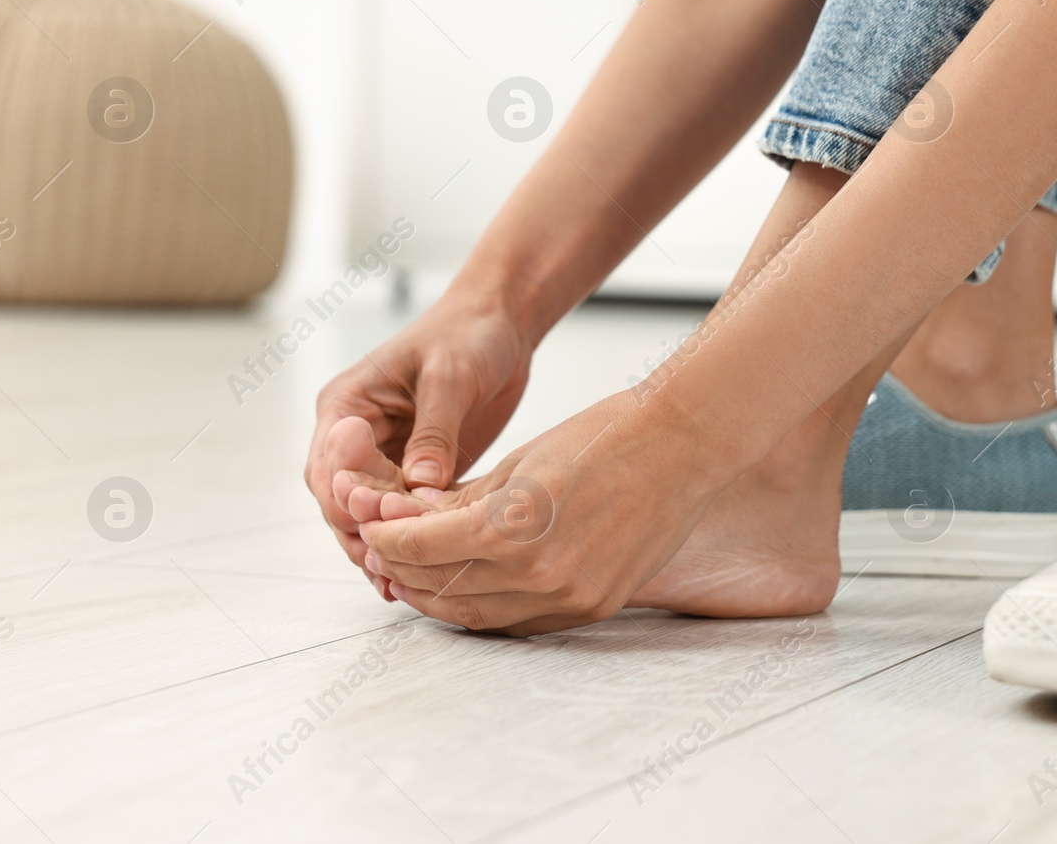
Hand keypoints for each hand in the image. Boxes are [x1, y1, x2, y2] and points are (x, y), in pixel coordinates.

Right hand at [304, 293, 531, 570]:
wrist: (500, 327)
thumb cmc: (468, 334)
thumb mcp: (450, 375)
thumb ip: (434, 429)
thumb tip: (421, 483)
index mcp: (347, 404)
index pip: (329, 464)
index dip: (347, 496)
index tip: (373, 516)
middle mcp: (356, 436)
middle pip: (339, 500)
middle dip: (360, 532)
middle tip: (387, 565)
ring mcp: (384, 458)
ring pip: (366, 516)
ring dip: (379, 546)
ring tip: (399, 582)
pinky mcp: (415, 475)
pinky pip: (400, 516)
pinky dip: (406, 542)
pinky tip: (417, 575)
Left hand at [353, 390, 733, 635]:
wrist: (684, 447)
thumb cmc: (604, 435)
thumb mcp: (520, 461)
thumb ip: (462, 500)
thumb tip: (407, 520)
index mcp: (512, 527)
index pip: (423, 548)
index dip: (387, 539)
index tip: (372, 527)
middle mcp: (538, 573)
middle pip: (444, 590)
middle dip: (405, 571)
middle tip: (384, 554)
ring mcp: (570, 596)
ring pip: (479, 617)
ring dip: (440, 598)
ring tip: (418, 575)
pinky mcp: (594, 606)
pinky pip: (522, 622)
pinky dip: (487, 609)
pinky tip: (471, 588)